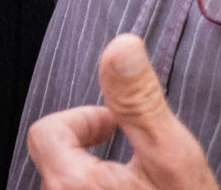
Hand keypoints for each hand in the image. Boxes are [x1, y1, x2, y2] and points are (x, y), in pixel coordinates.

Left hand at [28, 34, 219, 189]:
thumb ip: (140, 101)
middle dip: (94, 155)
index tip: (119, 129)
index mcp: (72, 187)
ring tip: (142, 187)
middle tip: (139, 165)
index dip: (85, 122)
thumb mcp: (173, 160)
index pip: (47, 132)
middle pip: (58, 165)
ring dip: (99, 185)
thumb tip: (121, 45)